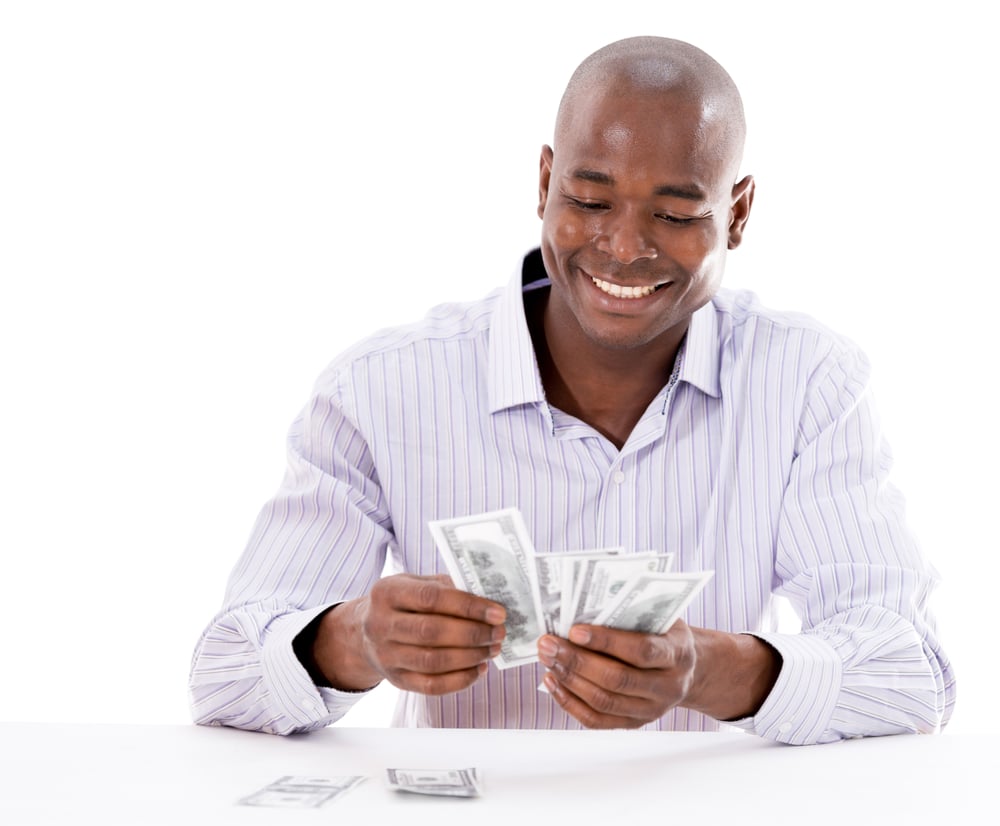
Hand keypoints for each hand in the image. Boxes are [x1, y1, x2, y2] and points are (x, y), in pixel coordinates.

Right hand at [312, 574, 506, 694]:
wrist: (366, 631)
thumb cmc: (402, 603)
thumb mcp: (415, 582)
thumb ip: (446, 586)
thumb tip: (486, 601)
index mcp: (387, 592)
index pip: (432, 598)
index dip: (468, 606)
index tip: (497, 612)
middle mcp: (381, 624)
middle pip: (432, 632)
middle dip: (473, 633)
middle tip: (499, 632)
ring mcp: (386, 655)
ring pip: (433, 661)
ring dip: (470, 657)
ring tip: (492, 649)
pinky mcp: (396, 680)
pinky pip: (431, 686)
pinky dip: (460, 680)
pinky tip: (478, 669)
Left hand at [537, 621, 696, 728]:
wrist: (689, 670)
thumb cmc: (664, 634)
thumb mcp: (659, 618)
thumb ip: (630, 615)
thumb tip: (582, 610)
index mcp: (677, 654)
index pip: (641, 651)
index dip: (606, 642)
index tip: (574, 630)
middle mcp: (668, 687)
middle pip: (617, 679)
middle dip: (577, 661)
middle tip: (548, 644)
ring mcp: (652, 710)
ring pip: (604, 701)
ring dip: (569, 680)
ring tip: (548, 659)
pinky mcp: (634, 723)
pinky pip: (597, 720)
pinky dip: (570, 702)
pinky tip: (553, 682)